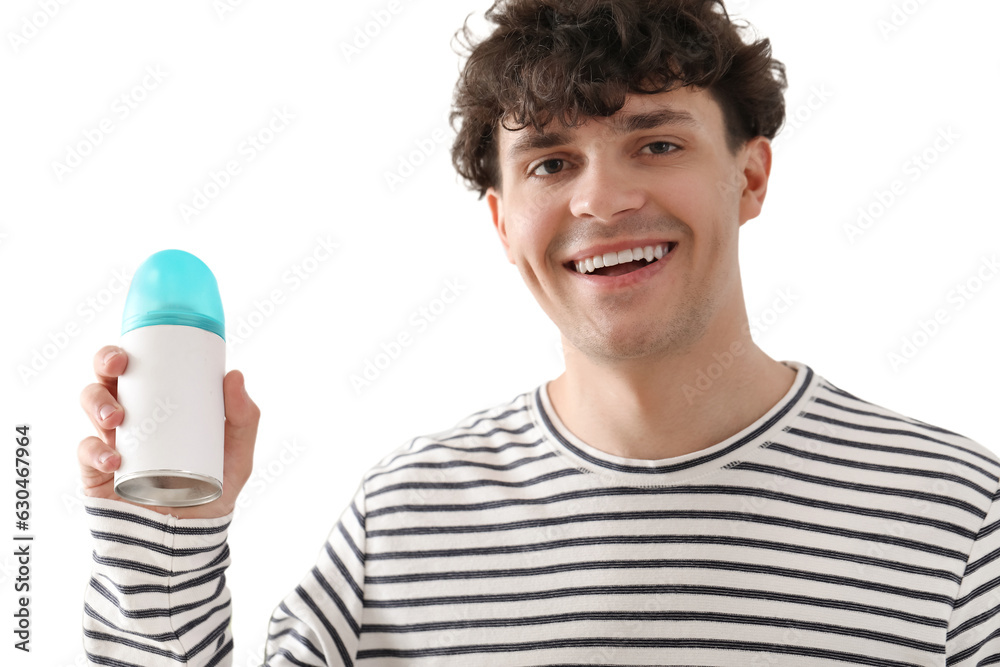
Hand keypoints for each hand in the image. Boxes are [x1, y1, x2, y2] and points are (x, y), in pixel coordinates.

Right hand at [78, 345, 259, 518]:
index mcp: (159, 406)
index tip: (134, 347)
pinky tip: (113, 459)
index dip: (129, 351)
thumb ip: (244, 419)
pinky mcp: (96, 474)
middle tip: (118, 366)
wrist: (188, 542)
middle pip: (107, 378)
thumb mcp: (236, 455)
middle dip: (104, 363)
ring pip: (90, 408)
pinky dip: (95, 451)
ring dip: (97, 403)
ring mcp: (111, 443)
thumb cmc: (211, 490)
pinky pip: (86, 453)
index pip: (139, 369)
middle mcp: (131, 419)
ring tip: (116, 418)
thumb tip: (235, 375)